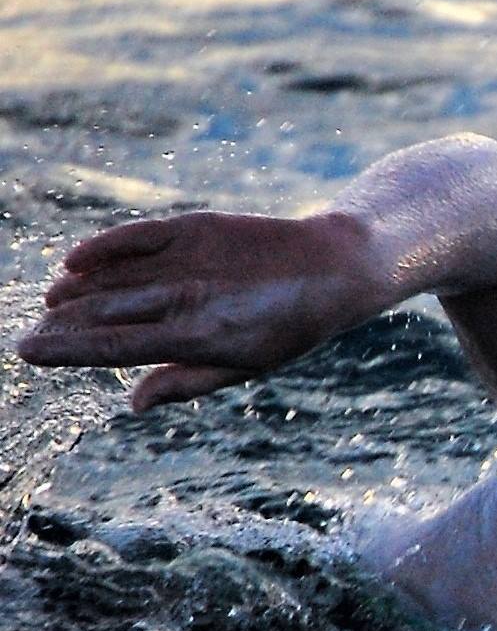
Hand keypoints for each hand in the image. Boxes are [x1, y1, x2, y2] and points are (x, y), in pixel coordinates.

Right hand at [18, 208, 378, 411]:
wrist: (332, 268)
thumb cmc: (289, 328)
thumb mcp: (247, 367)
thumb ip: (186, 382)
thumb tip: (132, 404)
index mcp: (199, 338)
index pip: (115, 346)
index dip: (67, 349)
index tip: (28, 352)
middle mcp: (188, 297)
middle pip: (106, 310)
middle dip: (63, 323)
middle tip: (32, 334)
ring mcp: (191, 259)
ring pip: (115, 275)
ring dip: (76, 289)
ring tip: (51, 304)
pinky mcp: (197, 226)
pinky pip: (138, 235)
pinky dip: (104, 246)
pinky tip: (75, 260)